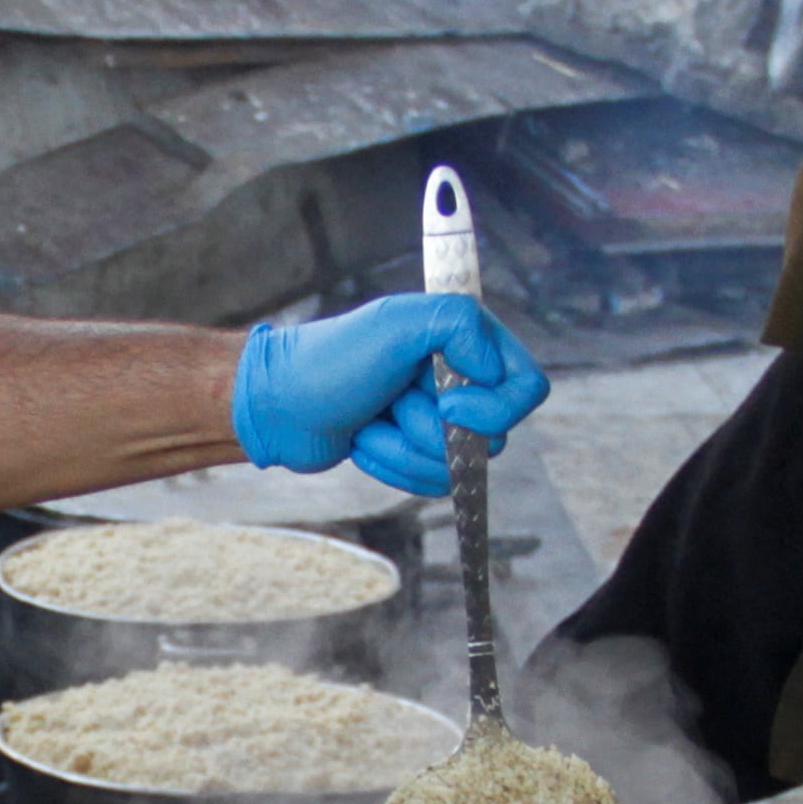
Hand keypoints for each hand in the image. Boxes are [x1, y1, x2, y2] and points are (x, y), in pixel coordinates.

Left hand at [231, 292, 552, 497]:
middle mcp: (460, 379)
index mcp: (465, 340)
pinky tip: (364, 439)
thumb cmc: (329, 360)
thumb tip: (494, 371)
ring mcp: (438, 419)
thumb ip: (460, 324)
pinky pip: (430, 480)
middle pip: (492, 436)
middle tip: (391, 403)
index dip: (494, 408)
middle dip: (431, 429)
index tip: (448, 406)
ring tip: (371, 421)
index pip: (525, 386)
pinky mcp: (416, 450)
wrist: (277, 405)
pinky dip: (391, 463)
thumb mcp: (396, 323)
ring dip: (405, 448)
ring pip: (457, 465)